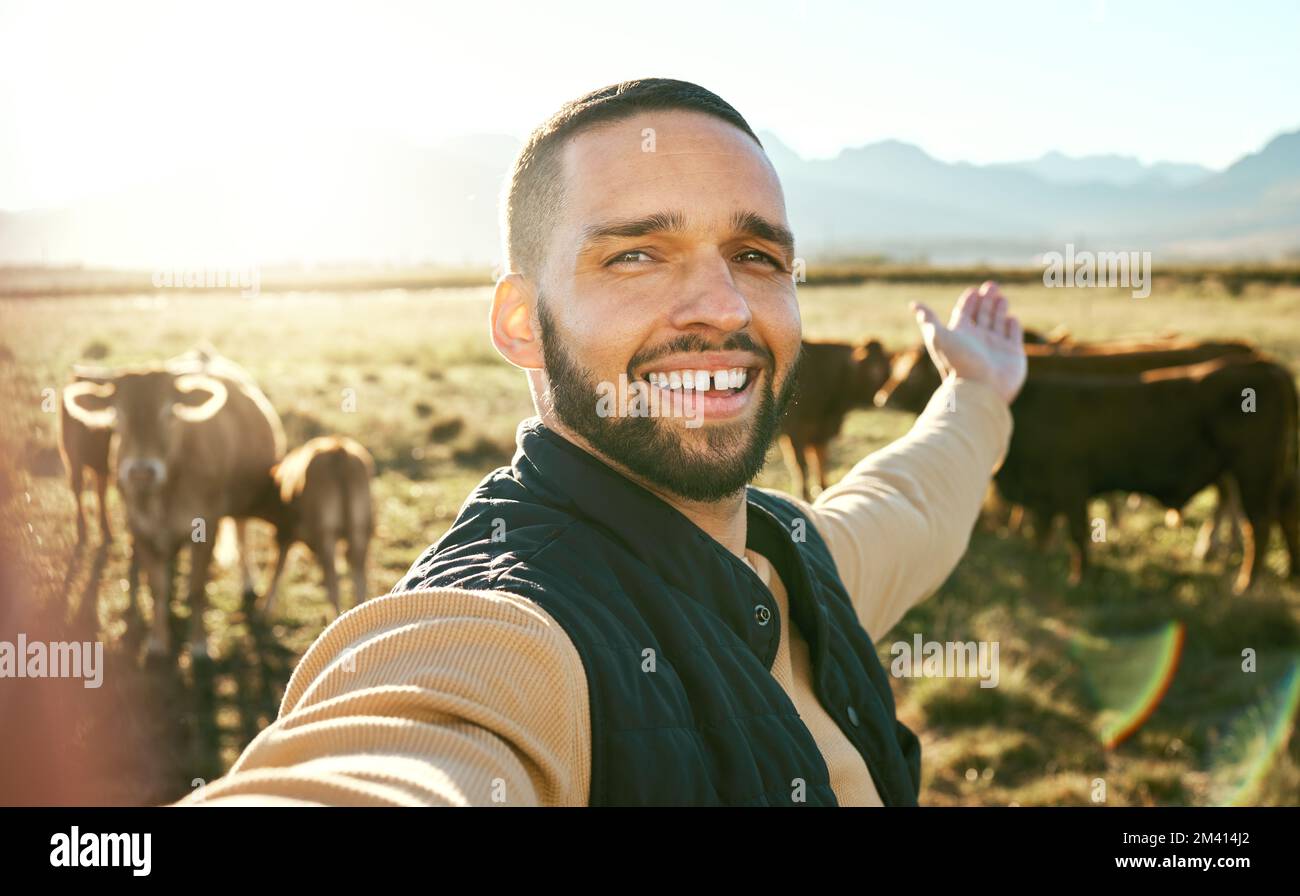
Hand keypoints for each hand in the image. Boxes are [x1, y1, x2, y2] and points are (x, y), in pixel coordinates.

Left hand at [910, 281, 1026, 404]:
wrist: (979, 390)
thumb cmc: (957, 362)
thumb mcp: (938, 337)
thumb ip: (929, 319)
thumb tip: (913, 304)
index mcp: (960, 334)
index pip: (964, 313)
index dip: (968, 301)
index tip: (972, 290)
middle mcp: (978, 340)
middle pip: (982, 314)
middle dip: (987, 300)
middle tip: (991, 286)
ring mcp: (995, 347)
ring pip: (998, 322)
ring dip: (999, 308)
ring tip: (1001, 297)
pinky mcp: (1013, 354)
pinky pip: (1013, 335)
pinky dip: (1012, 325)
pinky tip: (1011, 318)